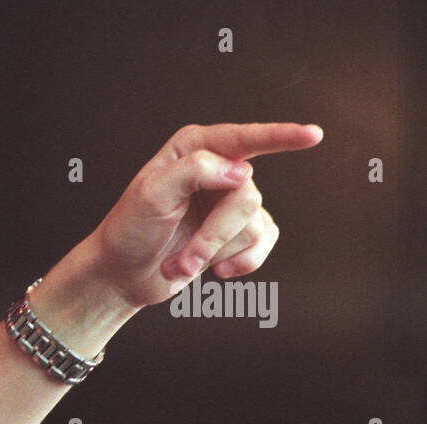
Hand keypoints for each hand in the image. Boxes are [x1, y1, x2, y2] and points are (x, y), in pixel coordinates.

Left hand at [88, 122, 322, 308]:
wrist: (123, 275)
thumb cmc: (128, 230)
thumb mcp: (150, 194)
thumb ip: (193, 171)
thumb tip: (240, 171)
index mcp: (195, 148)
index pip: (244, 139)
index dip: (280, 136)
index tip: (311, 136)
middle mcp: (219, 170)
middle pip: (246, 197)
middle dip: (214, 235)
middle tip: (183, 257)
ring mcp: (230, 202)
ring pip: (253, 224)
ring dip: (214, 253)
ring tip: (181, 262)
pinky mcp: (238, 232)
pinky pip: (264, 243)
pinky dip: (241, 262)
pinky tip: (216, 269)